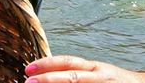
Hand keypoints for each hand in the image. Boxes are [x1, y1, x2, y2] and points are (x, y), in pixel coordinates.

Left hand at [25, 56, 144, 82]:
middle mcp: (99, 76)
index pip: (68, 62)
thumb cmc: (116, 82)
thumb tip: (49, 76)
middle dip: (50, 79)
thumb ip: (77, 74)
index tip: (29, 69)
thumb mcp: (96, 74)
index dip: (48, 64)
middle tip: (29, 82)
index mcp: (94, 68)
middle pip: (72, 76)